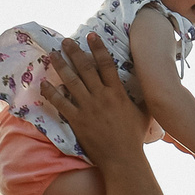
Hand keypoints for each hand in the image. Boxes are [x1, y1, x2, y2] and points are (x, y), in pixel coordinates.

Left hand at [39, 34, 149, 165]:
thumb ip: (142, 98)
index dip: (98, 48)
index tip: (91, 36)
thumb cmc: (134, 138)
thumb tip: (150, 87)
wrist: (123, 159)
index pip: (106, 64)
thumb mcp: (143, 113)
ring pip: (71, 81)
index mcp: (117, 93)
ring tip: (53, 54)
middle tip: (66, 41)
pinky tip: (43, 83)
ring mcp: (88, 108)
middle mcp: (101, 97)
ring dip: (61, 66)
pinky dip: (51, 93)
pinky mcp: (77, 120)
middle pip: (86, 68)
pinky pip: (61, 103)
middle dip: (75, 52)